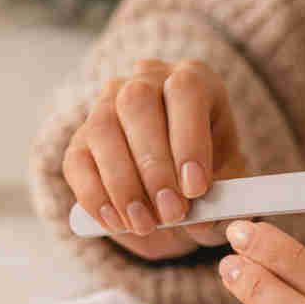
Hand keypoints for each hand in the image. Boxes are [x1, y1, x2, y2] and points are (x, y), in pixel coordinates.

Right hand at [62, 59, 246, 259]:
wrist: (176, 187)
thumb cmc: (206, 174)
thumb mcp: (226, 182)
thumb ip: (220, 198)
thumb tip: (201, 220)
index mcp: (193, 80)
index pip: (184, 90)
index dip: (188, 139)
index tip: (195, 188)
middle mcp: (145, 80)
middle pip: (136, 104)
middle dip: (154, 166)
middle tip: (171, 213)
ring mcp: (106, 105)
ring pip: (102, 129)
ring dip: (124, 184)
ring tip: (145, 224)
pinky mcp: (81, 139)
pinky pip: (78, 162)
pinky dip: (96, 197)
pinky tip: (118, 223)